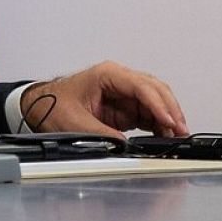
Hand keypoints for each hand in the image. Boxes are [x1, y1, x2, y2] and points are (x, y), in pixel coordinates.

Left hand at [20, 62, 187, 137]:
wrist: (40, 107)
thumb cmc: (54, 105)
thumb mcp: (75, 122)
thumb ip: (101, 133)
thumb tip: (125, 145)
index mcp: (107, 74)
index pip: (141, 86)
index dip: (158, 104)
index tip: (169, 120)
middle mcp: (120, 80)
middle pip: (155, 90)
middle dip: (170, 109)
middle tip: (180, 130)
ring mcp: (124, 94)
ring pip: (156, 101)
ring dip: (168, 117)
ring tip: (177, 136)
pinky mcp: (125, 108)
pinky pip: (149, 114)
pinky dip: (160, 124)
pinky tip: (166, 136)